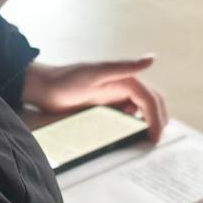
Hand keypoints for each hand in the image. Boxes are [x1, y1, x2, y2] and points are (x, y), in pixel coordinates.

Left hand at [22, 57, 168, 142]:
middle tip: (156, 143)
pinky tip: (129, 141)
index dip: (156, 118)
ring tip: (147, 144)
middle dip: (158, 122)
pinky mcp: (106, 111)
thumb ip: (123, 67)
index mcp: (125, 79)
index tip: (155, 138)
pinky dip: (133, 130)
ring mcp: (115, 100)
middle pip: (151, 105)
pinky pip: (125, 121)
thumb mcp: (95, 73)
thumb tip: (152, 58)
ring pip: (141, 114)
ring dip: (148, 126)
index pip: (150, 99)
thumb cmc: (66, 79)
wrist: (43, 89)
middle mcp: (124, 89)